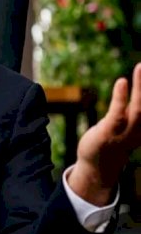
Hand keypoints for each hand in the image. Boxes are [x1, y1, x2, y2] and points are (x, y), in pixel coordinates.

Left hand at [68, 63, 140, 205]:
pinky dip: (121, 97)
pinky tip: (122, 81)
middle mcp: (140, 129)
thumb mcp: (126, 126)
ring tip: (140, 66)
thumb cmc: (112, 142)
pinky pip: (117, 112)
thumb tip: (129, 88)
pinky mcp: (109, 132)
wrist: (97, 166)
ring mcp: (125, 132)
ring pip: (138, 108)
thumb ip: (132, 110)